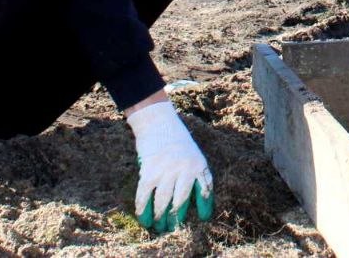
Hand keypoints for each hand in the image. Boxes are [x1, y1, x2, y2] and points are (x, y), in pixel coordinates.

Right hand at [127, 100, 213, 232]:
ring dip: (159, 216)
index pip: (205, 189)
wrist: (157, 121)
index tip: (203, 217)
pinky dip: (143, 209)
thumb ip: (194, 173)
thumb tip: (190, 200)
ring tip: (158, 225)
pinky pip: (145, 195)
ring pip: (162, 201)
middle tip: (172, 227)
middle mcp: (184, 168)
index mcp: (198, 164)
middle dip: (175, 217)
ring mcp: (166, 169)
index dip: (204, 205)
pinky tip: (144, 217)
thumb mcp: (193, 153)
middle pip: (180, 201)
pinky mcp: (149, 171)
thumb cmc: (176, 140)